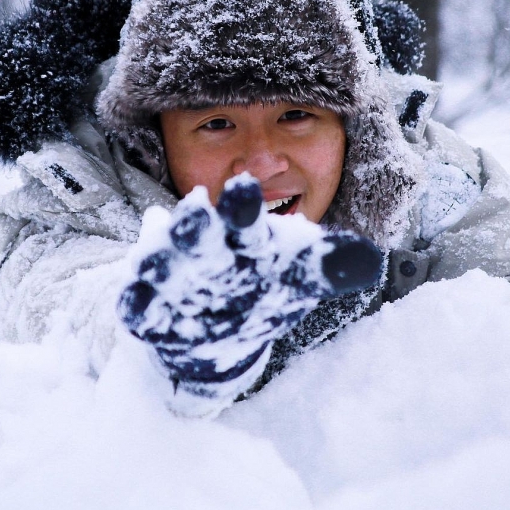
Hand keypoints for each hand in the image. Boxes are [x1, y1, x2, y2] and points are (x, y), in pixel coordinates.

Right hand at [117, 175, 381, 407]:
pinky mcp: (150, 307)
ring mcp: (173, 276)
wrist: (215, 325)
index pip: (243, 218)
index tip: (246, 184)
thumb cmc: (259, 288)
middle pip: (198, 232)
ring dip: (160, 258)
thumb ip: (329, 266)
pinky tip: (135, 306)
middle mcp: (204, 249)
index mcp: (242, 238)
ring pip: (162, 262)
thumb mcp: (296, 278)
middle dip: (196, 224)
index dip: (243, 205)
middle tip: (195, 209)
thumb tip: (374, 258)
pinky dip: (137, 303)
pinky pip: (139, 303)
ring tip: (156, 259)